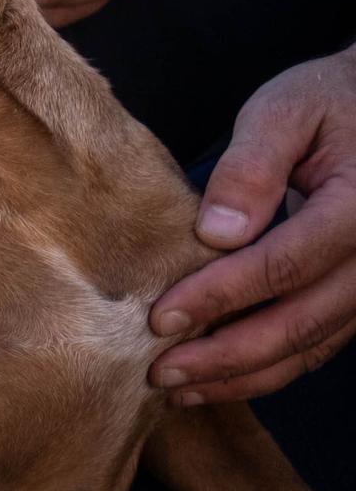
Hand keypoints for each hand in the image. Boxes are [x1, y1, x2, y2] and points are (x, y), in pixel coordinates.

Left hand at [149, 48, 355, 401]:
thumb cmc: (329, 101)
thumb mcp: (285, 110)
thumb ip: (252, 166)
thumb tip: (216, 232)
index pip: (284, 264)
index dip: (222, 296)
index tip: (162, 317)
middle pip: (302, 321)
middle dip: (228, 355)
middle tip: (160, 372)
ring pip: (313, 345)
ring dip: (247, 374)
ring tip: (181, 389)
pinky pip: (320, 342)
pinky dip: (271, 366)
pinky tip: (221, 377)